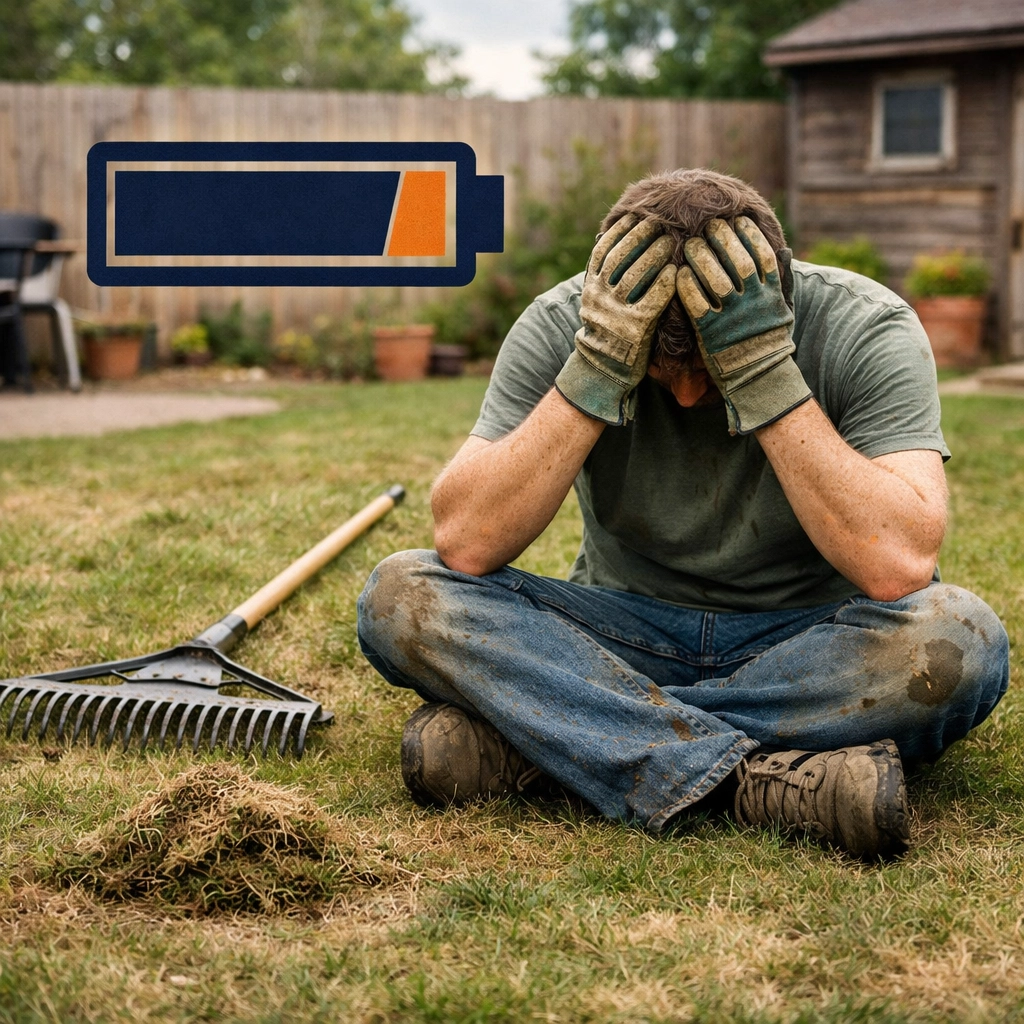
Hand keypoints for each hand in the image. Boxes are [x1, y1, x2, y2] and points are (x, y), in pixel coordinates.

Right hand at [555, 214, 676, 424]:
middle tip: (661, 221)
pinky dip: (665, 282)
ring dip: (656, 253)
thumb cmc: (608, 329)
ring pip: (637, 274)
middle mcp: (599, 298)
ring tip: (672, 240)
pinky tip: (677, 270)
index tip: (637, 214)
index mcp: (590, 288)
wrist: (603, 369)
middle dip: (641, 235)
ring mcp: (616, 313)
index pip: (603, 250)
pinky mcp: (635, 329)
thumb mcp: (598, 301)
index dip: (620, 230)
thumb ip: (605, 275)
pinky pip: (653, 299)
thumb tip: (611, 239)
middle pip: (621, 257)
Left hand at [676, 217, 810, 434]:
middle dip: (722, 239)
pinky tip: (679, 273)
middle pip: (738, 261)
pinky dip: (687, 285)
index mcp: (772, 294)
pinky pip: (696, 302)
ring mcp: (732, 317)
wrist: (757, 378)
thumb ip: (781, 279)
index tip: (736, 219)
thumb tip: (784, 250)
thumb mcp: (782, 308)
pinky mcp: (711, 332)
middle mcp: (754, 302)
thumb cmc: (767, 339)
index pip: (762, 255)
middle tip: (708, 226)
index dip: (749, 234)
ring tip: (690, 244)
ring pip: (716, 278)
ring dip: (701, 257)